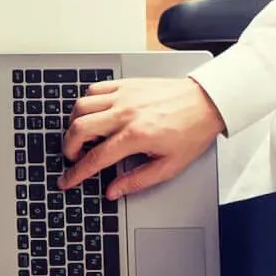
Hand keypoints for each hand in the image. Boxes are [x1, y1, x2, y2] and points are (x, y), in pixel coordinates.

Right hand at [60, 77, 225, 197]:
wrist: (207, 103)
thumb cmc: (192, 131)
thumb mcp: (170, 166)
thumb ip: (137, 180)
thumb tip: (114, 191)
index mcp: (136, 136)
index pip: (95, 158)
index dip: (76, 173)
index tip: (67, 180)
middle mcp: (125, 113)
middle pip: (79, 129)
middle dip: (69, 148)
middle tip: (75, 157)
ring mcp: (124, 96)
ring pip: (81, 107)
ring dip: (75, 124)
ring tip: (83, 135)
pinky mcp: (126, 84)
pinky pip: (94, 90)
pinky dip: (87, 103)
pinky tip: (94, 113)